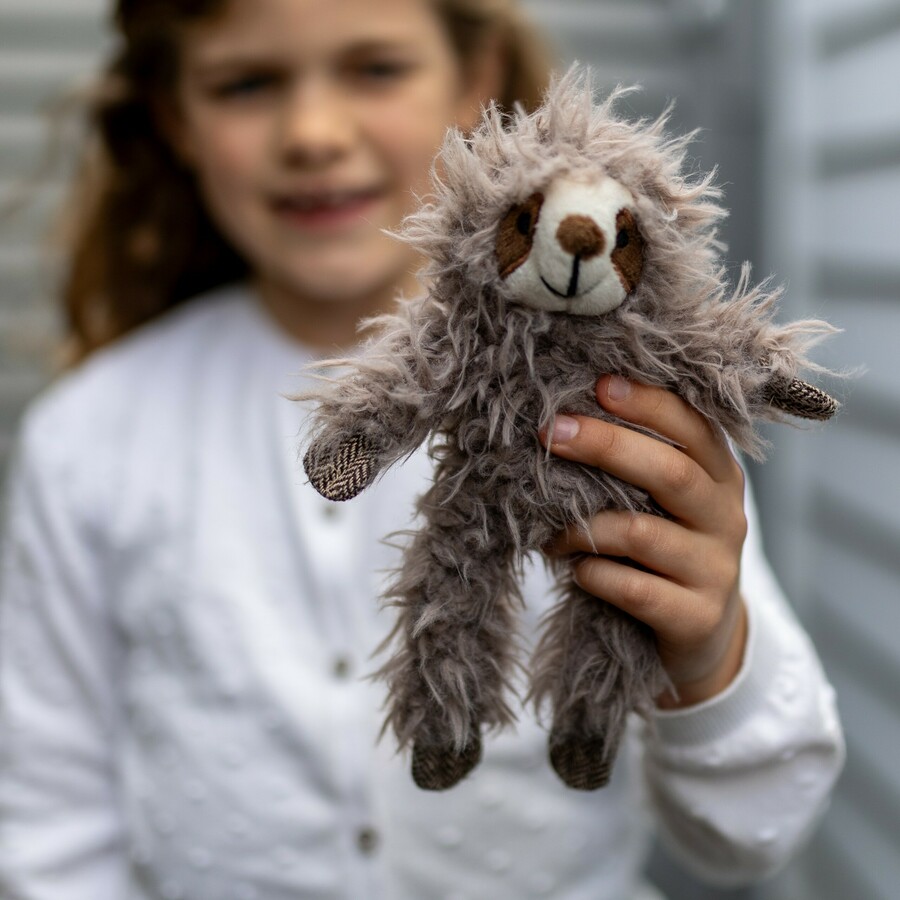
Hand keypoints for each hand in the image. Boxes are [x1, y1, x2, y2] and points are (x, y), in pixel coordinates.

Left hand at [540, 375, 748, 709]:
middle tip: (552, 433)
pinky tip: (575, 569)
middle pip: (670, 472)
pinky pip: (634, 589)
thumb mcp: (665, 502)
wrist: (701, 635)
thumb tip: (569, 415)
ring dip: (583, 527)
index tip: (599, 384)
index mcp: (719, 476)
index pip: (693, 427)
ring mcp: (715, 570)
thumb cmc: (666, 550)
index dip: (648, 403)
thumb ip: (639, 463)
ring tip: (552, 532)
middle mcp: (726, 517)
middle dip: (606, 446)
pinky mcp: (695, 618)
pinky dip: (593, 574)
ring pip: (641, 533)